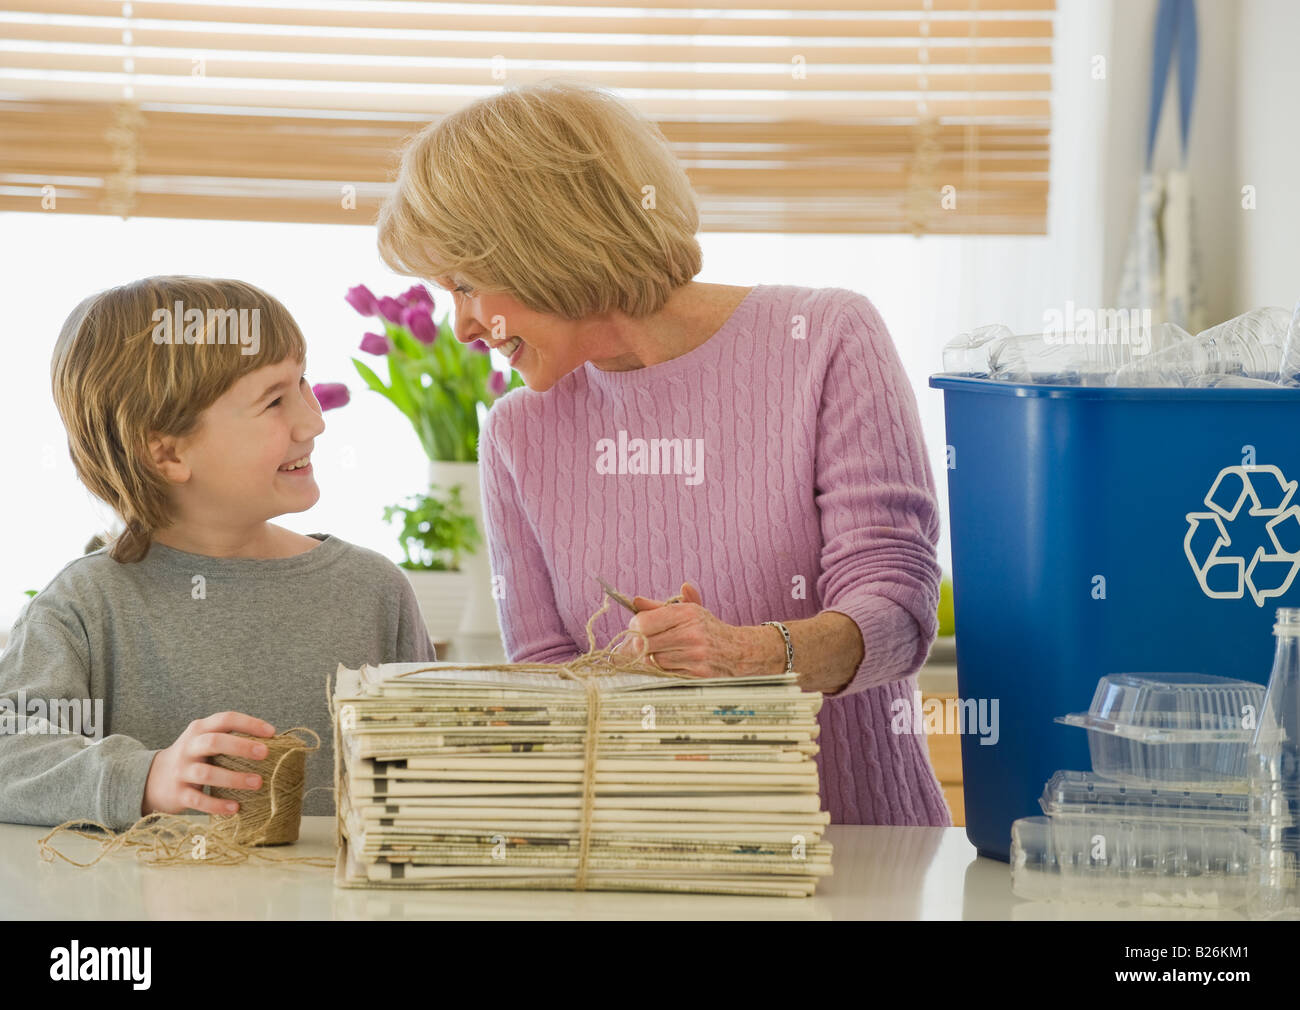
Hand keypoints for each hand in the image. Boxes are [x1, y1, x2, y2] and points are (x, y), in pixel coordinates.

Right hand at [142, 711, 276, 816]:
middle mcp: (189, 747)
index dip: (249, 723)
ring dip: (234, 778)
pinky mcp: (177, 794)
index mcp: (200, 729)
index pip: (226, 719)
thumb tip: (273, 744)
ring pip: (207, 773)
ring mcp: (181, 771)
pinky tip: (235, 808)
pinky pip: (198, 800)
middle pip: (214, 741)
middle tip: (266, 754)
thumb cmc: (192, 758)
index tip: (272, 732)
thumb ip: (229, 738)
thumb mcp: (204, 741)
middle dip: (242, 746)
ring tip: (258, 783)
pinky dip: (217, 805)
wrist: (151, 779)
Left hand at [613, 581, 785, 678]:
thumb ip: (659, 606)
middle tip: (639, 645)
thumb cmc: (708, 629)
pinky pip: (666, 675)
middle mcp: (691, 633)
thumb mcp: (688, 610)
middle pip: (644, 643)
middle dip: (637, 645)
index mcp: (687, 613)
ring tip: (657, 654)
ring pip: (653, 661)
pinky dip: (662, 671)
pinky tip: (669, 665)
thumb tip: (635, 601)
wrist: (738, 651)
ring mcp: (695, 656)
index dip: (634, 626)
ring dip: (650, 660)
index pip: (644, 621)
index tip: (635, 628)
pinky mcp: (698, 675)